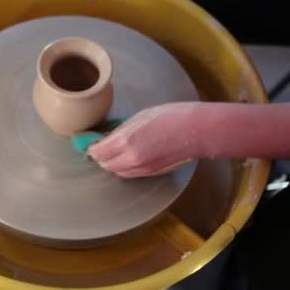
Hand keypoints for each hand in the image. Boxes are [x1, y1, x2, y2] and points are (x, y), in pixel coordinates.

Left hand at [87, 103, 201, 177]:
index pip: (98, 152)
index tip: (91, 142)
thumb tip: (108, 137)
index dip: (92, 147)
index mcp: (126, 141)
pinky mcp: (152, 173)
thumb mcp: (141, 116)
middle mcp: (131, 159)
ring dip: (113, 164)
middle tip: (101, 147)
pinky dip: (125, 167)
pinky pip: (131, 174)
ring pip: (118, 172)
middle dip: (101, 157)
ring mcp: (142, 169)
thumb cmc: (172, 116)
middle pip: (106, 165)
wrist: (198, 131)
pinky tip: (129, 156)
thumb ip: (121, 130)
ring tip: (115, 152)